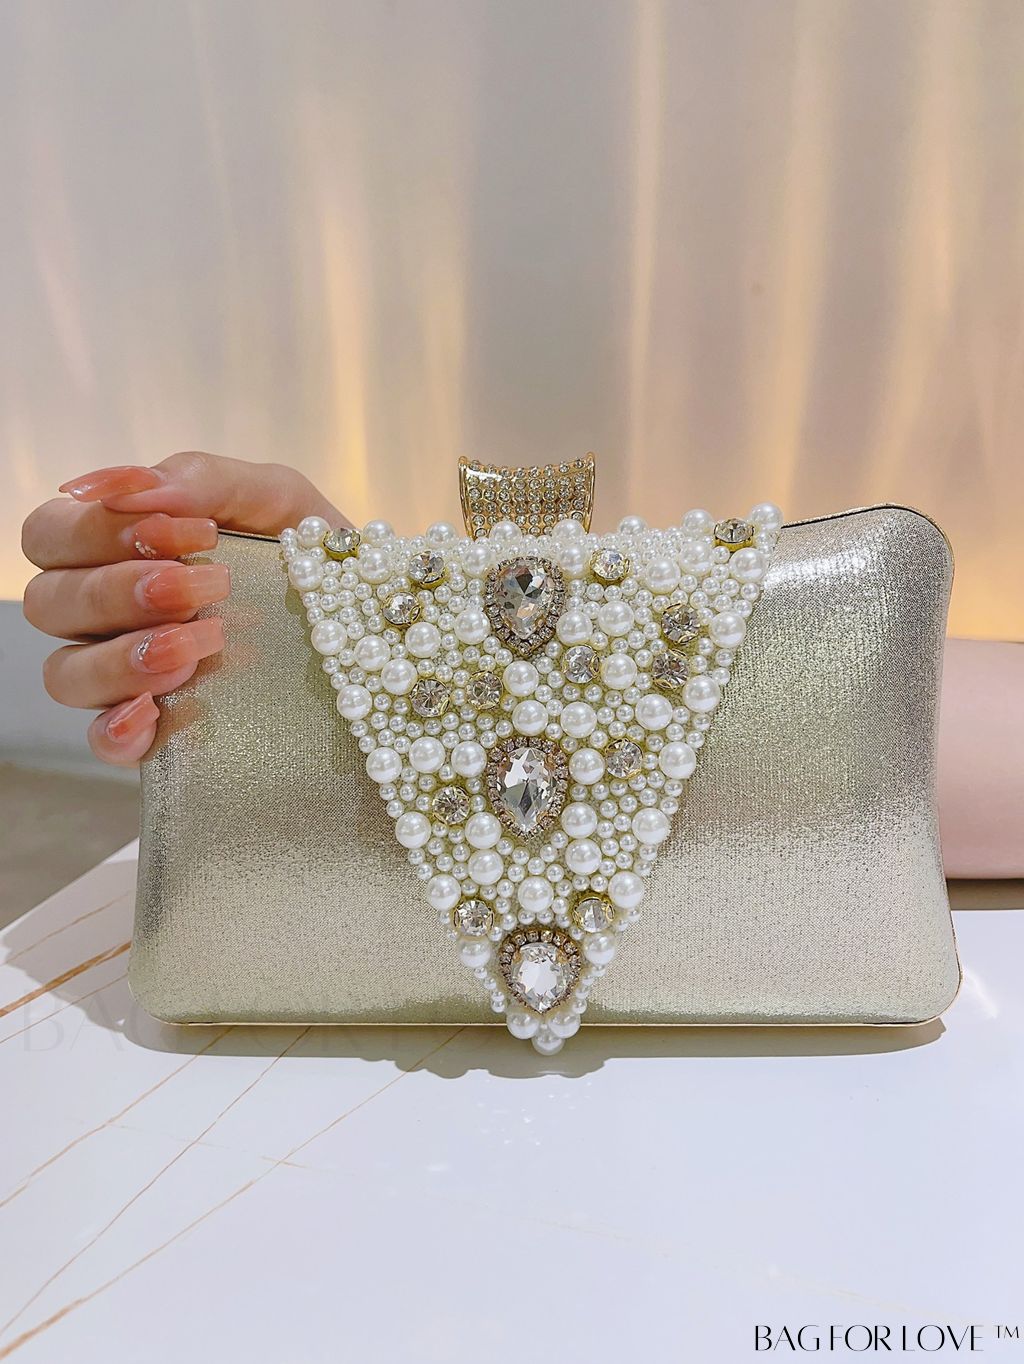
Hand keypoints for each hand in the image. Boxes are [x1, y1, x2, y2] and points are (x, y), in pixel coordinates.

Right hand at [22, 451, 343, 766]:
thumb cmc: (310, 550)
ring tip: (200, 645)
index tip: (194, 533)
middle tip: (201, 588)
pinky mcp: (158, 732)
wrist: (380, 618)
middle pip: (49, 603)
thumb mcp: (275, 498)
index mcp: (120, 548)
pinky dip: (117, 729)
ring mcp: (127, 677)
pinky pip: (102, 742)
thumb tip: (117, 484)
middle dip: (118, 590)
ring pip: (65, 674)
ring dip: (124, 656)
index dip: (99, 531)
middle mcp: (109, 614)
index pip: (51, 535)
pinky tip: (153, 712)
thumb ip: (201, 478)